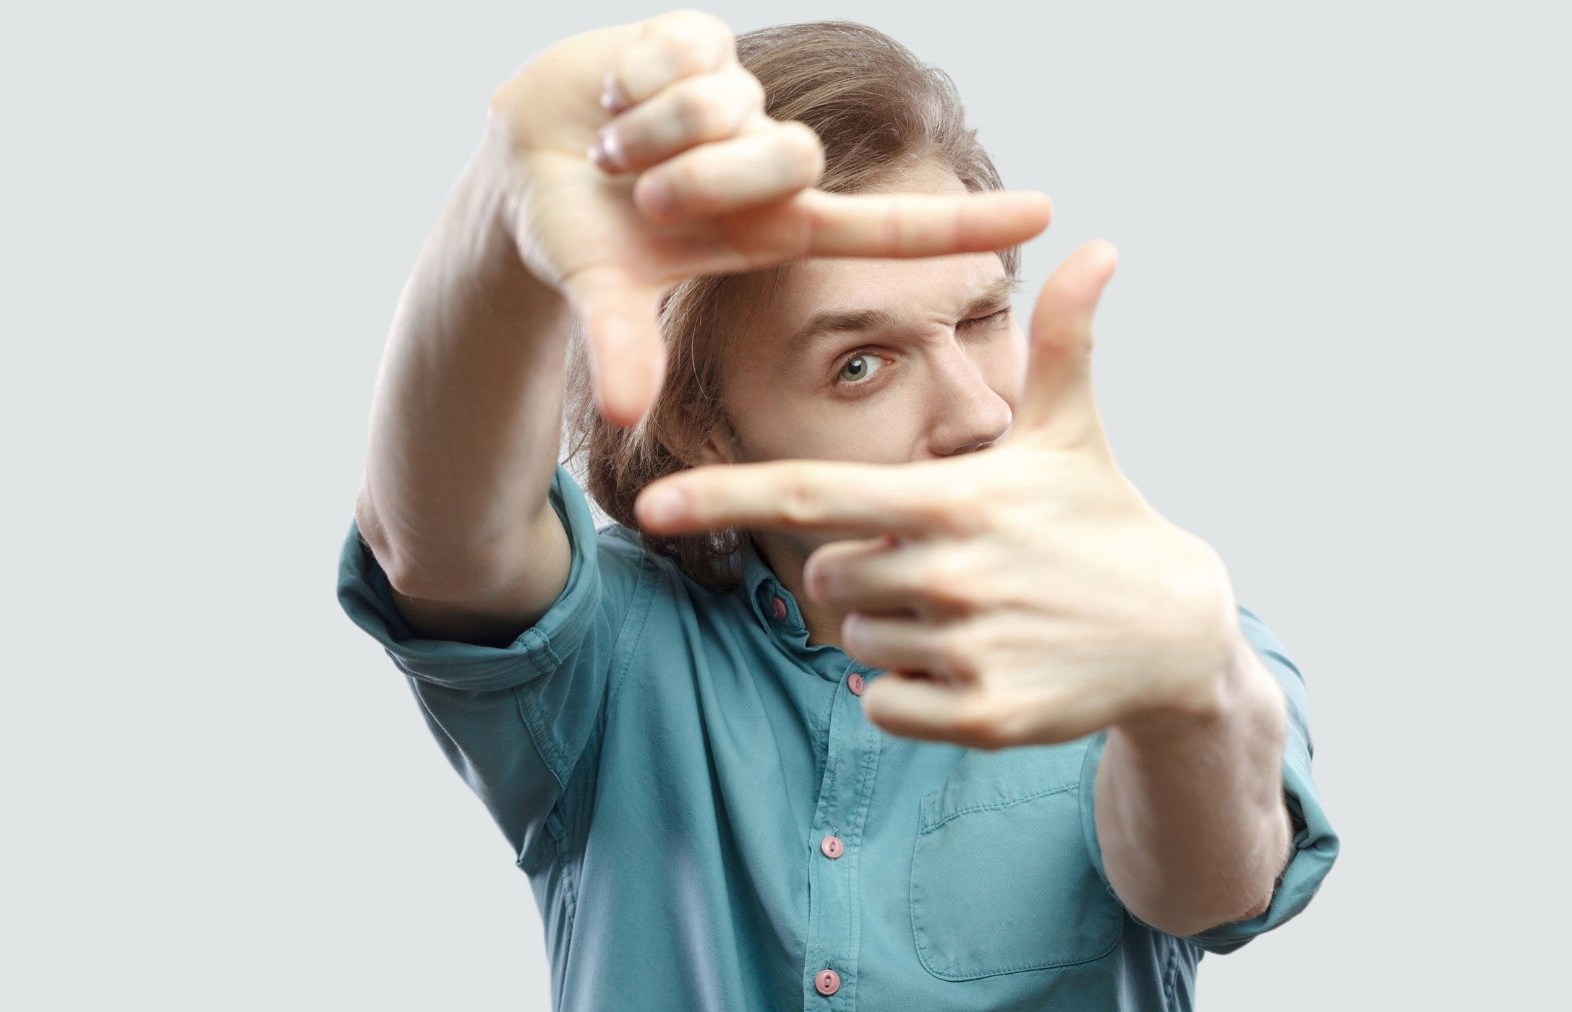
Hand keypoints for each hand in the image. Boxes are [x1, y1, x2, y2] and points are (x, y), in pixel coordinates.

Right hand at [483, 9, 1054, 426]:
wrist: (524, 165)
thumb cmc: (581, 236)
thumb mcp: (604, 293)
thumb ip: (621, 345)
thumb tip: (624, 411)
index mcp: (775, 228)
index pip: (887, 227)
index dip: (964, 221)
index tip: (1047, 211)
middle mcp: (773, 162)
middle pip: (790, 153)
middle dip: (700, 177)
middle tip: (643, 195)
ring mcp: (742, 100)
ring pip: (728, 102)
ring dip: (652, 132)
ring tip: (616, 149)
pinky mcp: (703, 40)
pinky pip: (686, 51)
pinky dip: (633, 81)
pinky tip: (613, 97)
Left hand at [632, 241, 1245, 749]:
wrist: (1180, 632)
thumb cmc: (1103, 517)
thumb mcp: (1073, 431)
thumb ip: (1065, 341)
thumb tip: (1097, 244)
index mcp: (952, 497)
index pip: (813, 494)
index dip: (726, 497)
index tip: (652, 505)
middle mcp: (950, 571)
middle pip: (829, 577)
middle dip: (868, 572)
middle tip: (950, 566)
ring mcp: (966, 647)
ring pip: (856, 642)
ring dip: (895, 631)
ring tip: (976, 613)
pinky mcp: (983, 717)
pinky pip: (884, 704)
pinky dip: (908, 692)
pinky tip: (974, 666)